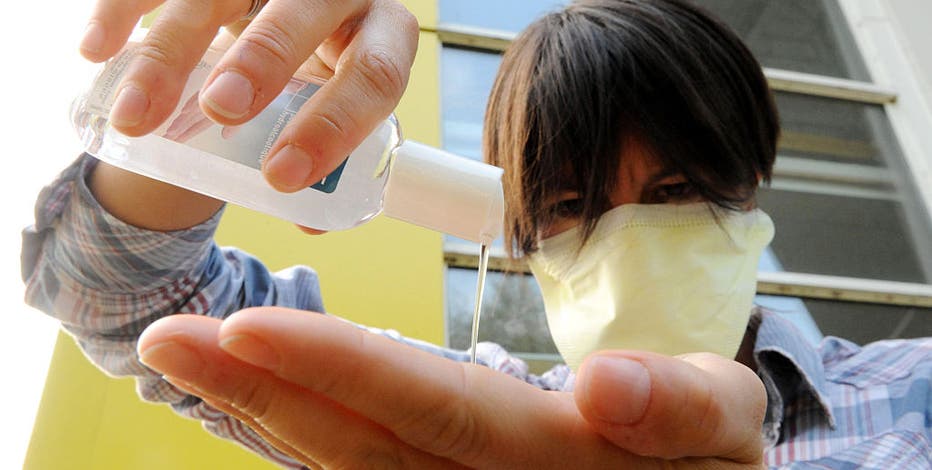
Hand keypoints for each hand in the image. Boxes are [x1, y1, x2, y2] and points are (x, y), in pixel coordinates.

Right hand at [79, 0, 417, 191]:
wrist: (287, 30)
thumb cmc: (319, 83)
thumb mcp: (331, 115)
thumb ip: (327, 163)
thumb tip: (313, 223)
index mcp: (382, 34)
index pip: (374, 74)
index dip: (334, 125)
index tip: (281, 177)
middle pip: (303, 8)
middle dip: (263, 58)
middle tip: (220, 109)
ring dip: (171, 51)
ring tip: (134, 116)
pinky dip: (124, 11)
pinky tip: (97, 52)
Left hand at [138, 309, 765, 468]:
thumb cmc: (705, 456)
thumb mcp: (722, 423)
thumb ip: (678, 407)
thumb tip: (606, 386)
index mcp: (554, 459)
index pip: (433, 408)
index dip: (340, 370)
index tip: (246, 326)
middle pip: (360, 445)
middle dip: (263, 390)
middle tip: (171, 340)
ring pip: (345, 468)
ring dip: (262, 413)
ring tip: (187, 360)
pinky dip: (297, 438)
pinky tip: (250, 402)